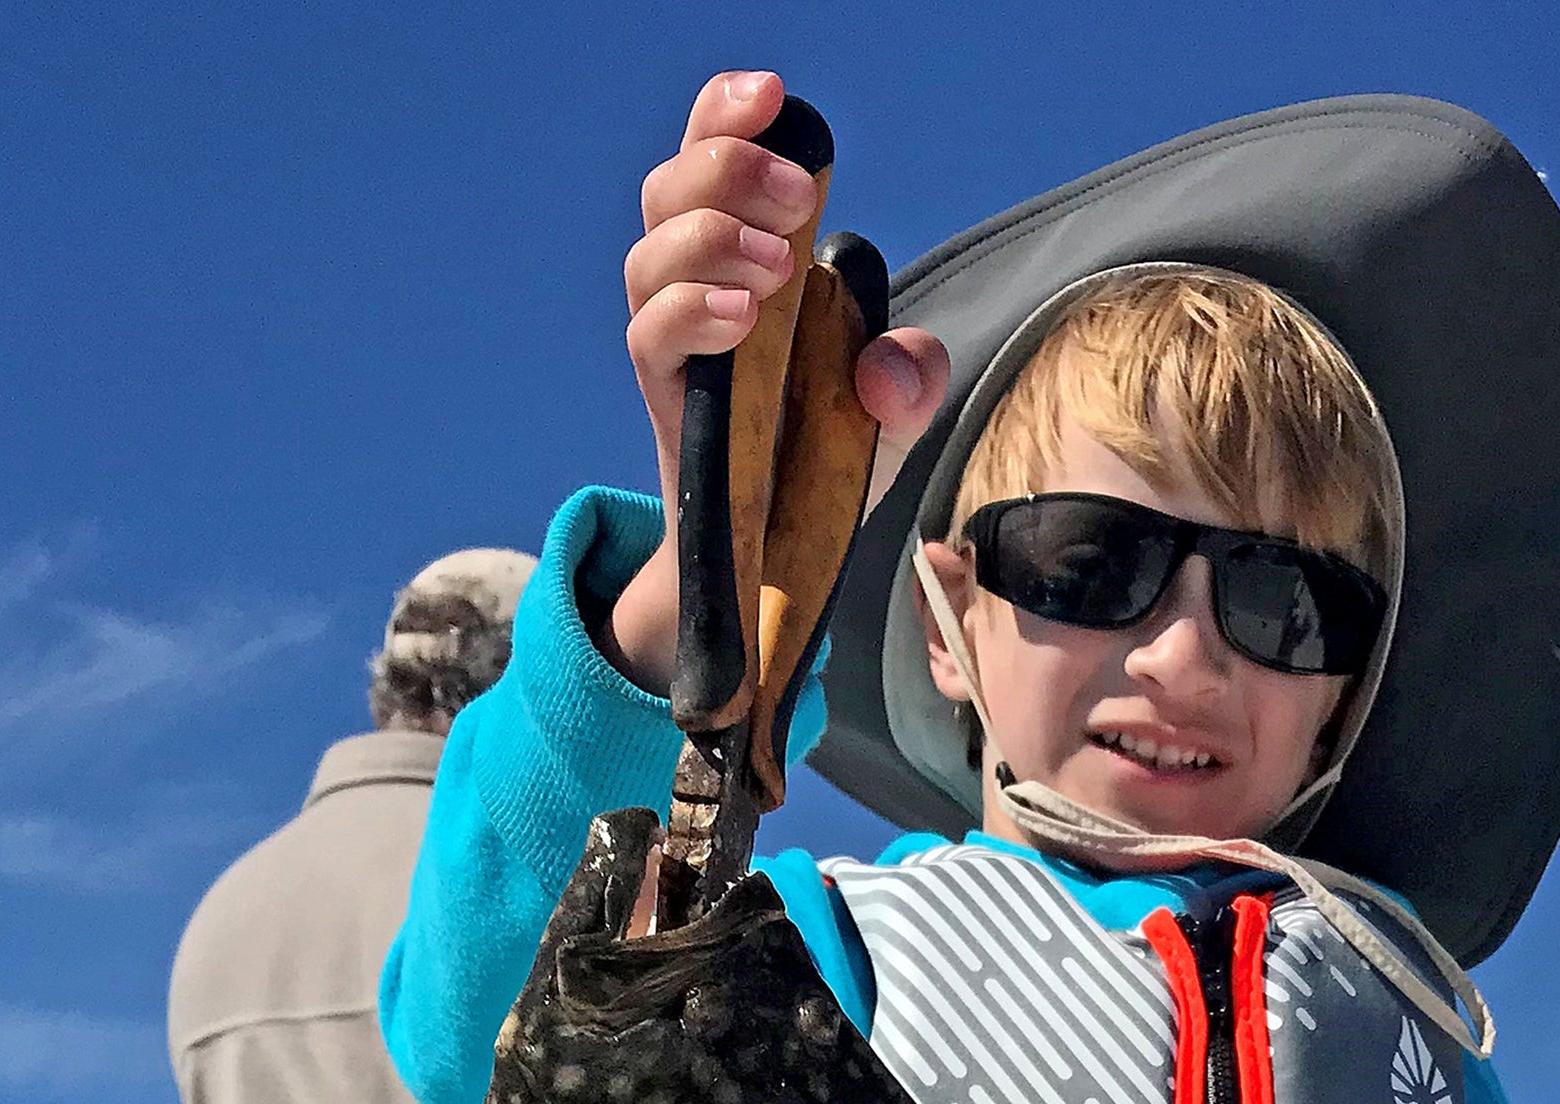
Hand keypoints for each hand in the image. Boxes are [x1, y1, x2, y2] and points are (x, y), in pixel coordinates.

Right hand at [606, 71, 952, 690]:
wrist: (779, 552)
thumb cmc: (824, 458)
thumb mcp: (889, 416)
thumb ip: (909, 377)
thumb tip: (896, 368)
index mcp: (739, 253)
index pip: (711, 155)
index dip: (728, 113)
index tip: (774, 96)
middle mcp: (692, 282)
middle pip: (670, 188)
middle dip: (728, 170)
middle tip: (798, 197)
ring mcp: (672, 339)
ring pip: (651, 252)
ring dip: (713, 239)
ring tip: (778, 271)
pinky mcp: (663, 395)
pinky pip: (652, 333)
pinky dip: (694, 312)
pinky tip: (744, 319)